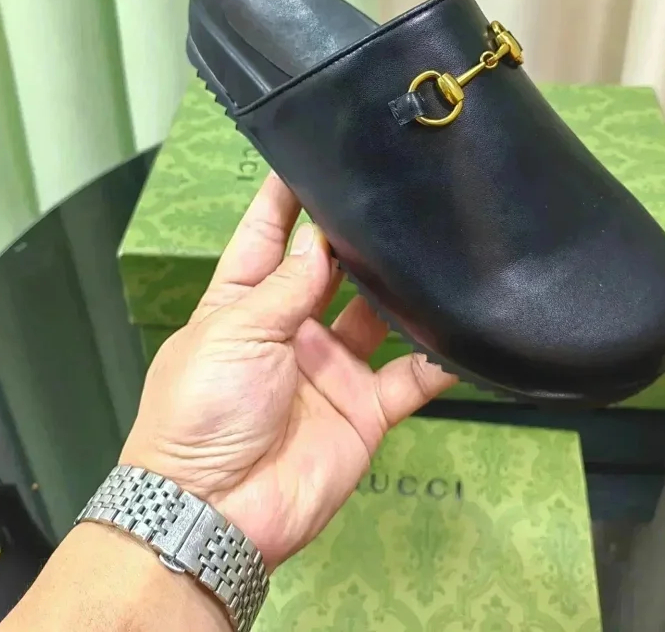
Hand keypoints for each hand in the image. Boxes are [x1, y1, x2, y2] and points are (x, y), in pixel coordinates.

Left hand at [121, 174, 455, 570]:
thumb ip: (285, 286)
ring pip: (377, 314)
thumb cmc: (202, 411)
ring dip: (400, 287)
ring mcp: (332, 367)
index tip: (313, 150)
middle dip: (354, 236)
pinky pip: (411, 378)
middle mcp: (292, 327)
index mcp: (244, 303)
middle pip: (330, 268)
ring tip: (434, 244)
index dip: (287, 196)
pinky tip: (462, 329)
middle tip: (394, 191)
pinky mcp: (366, 409)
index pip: (268, 235)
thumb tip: (320, 238)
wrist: (215, 514)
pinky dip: (438, 358)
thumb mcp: (233, 334)